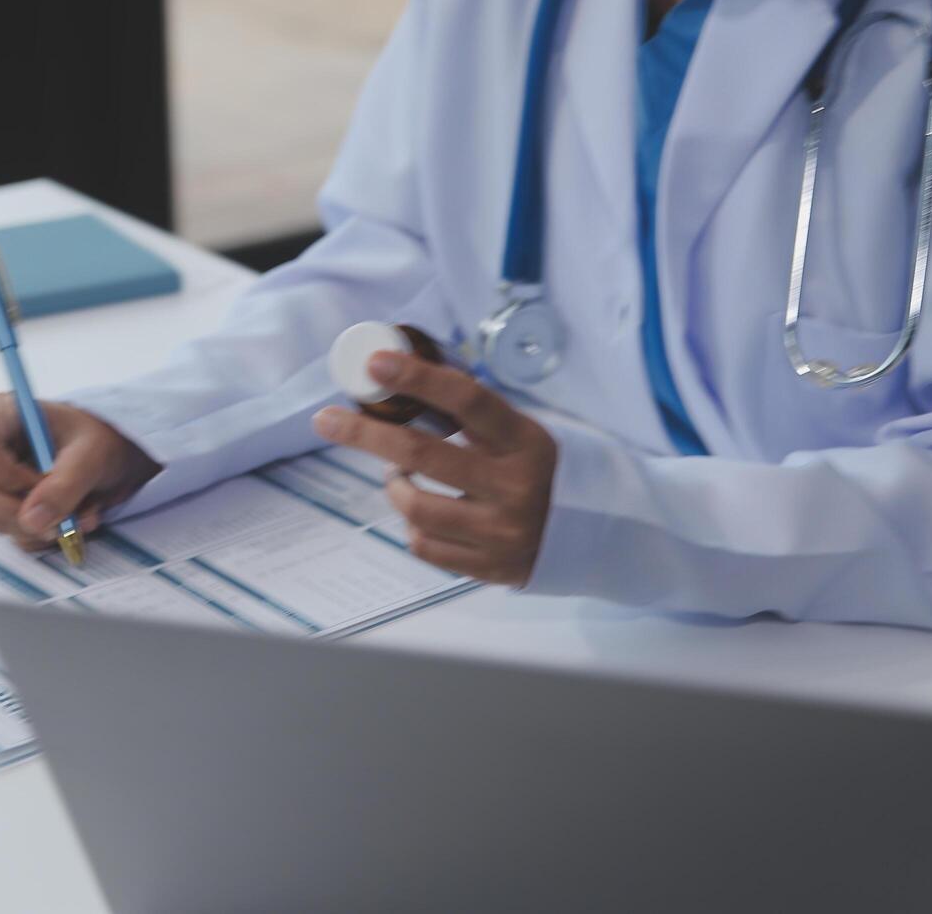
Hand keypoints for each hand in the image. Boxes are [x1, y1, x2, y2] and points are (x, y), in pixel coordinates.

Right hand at [0, 394, 161, 550]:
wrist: (119, 458)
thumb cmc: (102, 440)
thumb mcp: (92, 455)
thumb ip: (66, 484)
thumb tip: (30, 520)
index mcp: (4, 416)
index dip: (2, 473)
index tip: (38, 483)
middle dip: (15, 510)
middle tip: (57, 515)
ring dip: (42, 527)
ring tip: (84, 512)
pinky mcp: (10, 508)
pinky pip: (16, 535)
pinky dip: (48, 537)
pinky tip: (76, 520)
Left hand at [312, 351, 556, 585]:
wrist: (605, 534)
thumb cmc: (548, 471)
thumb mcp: (524, 433)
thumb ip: (475, 416)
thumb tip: (405, 378)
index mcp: (525, 441)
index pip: (466, 400)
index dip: (417, 378)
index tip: (375, 364)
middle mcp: (513, 486)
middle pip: (421, 454)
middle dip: (364, 434)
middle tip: (327, 420)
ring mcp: (501, 531)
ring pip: (416, 507)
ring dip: (394, 486)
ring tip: (397, 476)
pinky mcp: (491, 567)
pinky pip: (426, 546)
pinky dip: (413, 526)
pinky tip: (422, 512)